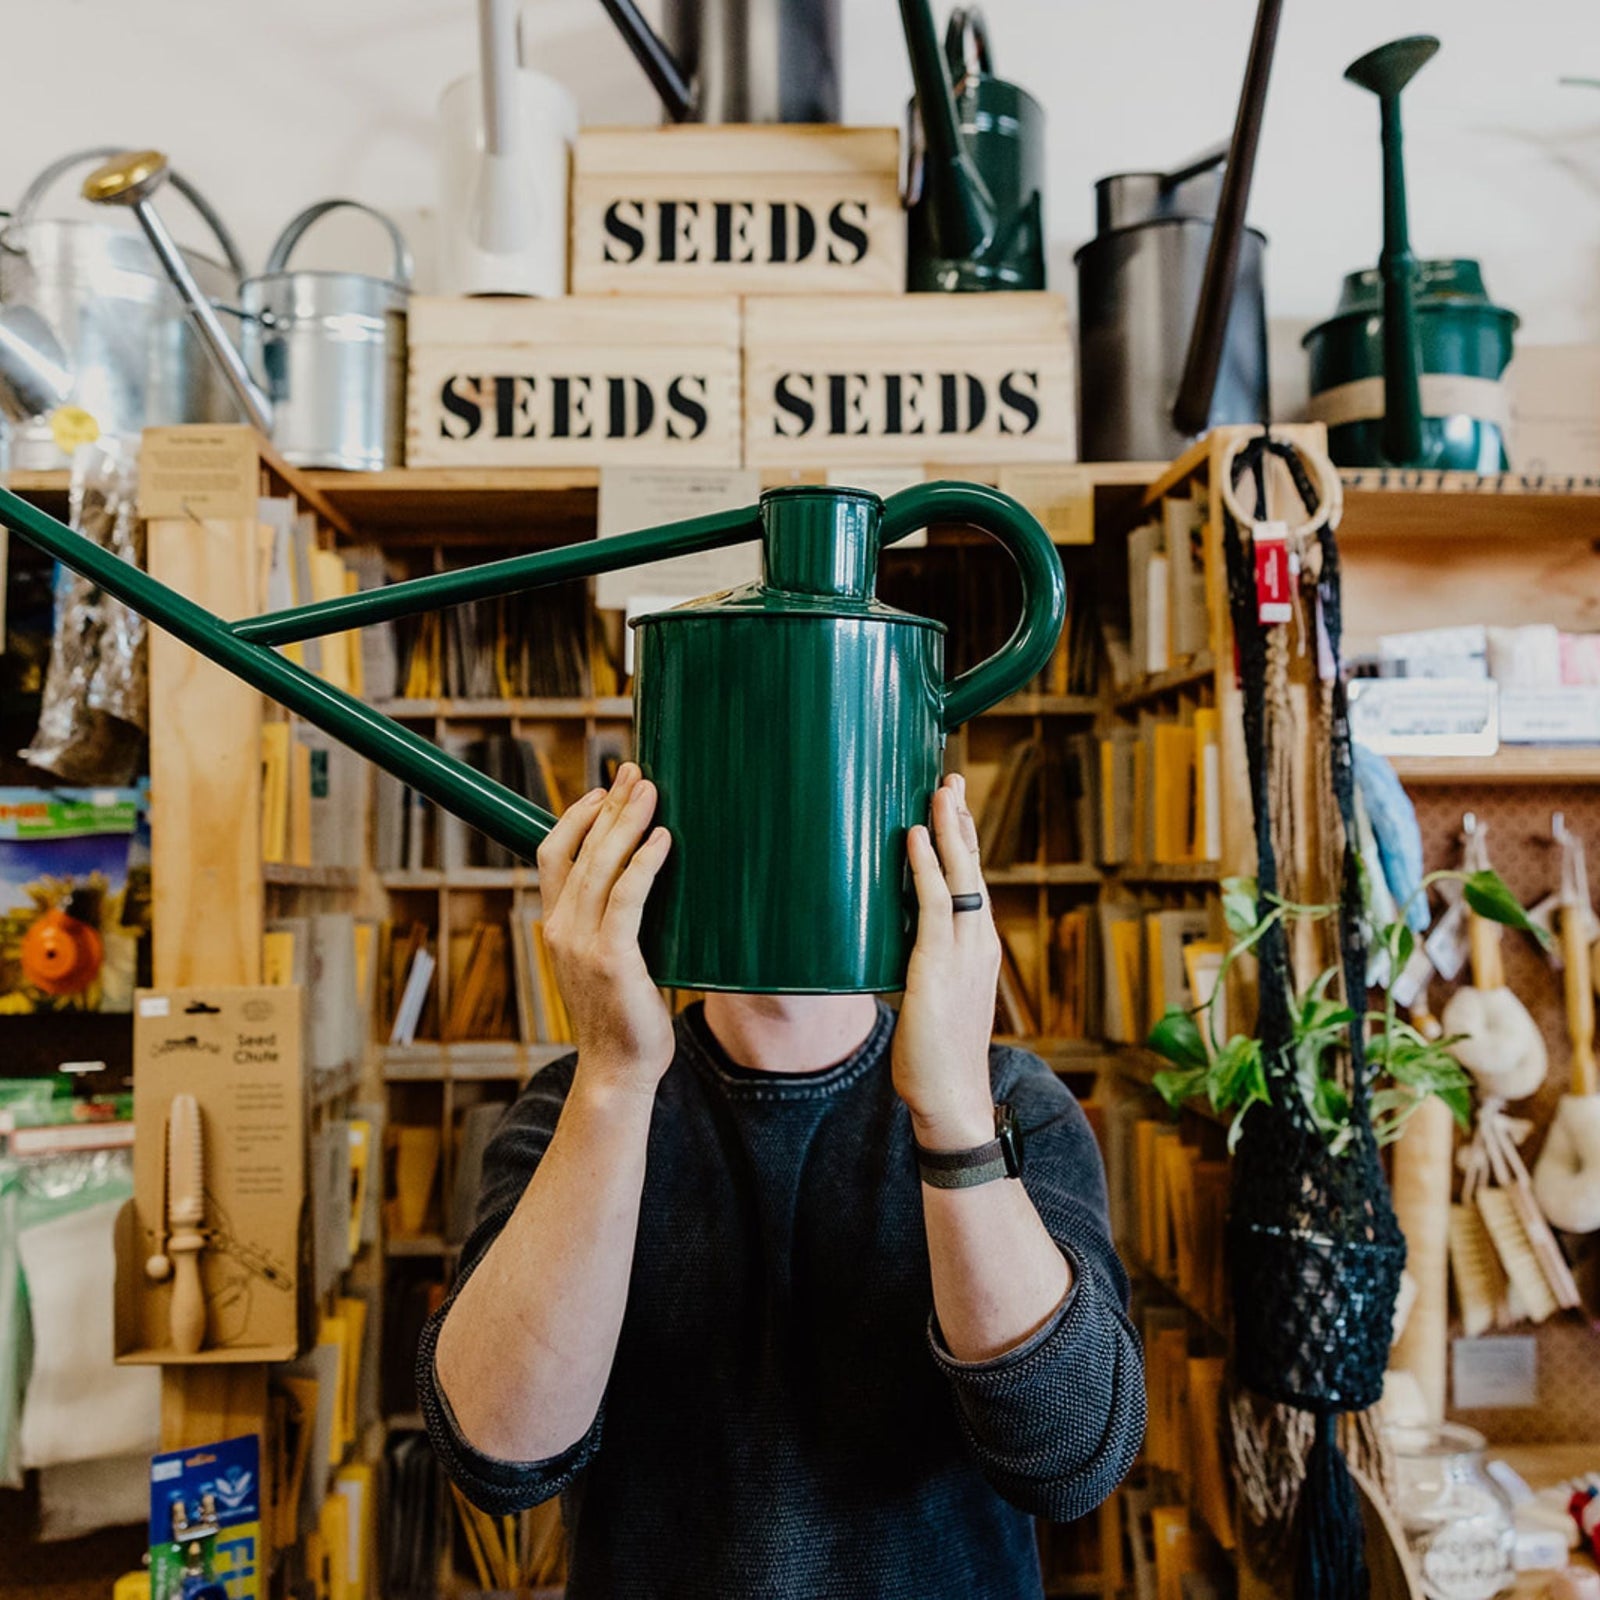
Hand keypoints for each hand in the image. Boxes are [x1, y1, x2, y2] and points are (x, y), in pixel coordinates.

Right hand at [537, 763, 674, 1094]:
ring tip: (651, 789)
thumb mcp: (607, 960)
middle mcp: (561, 927)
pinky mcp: (611, 958)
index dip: (576, 814)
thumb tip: (647, 883)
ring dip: (626, 821)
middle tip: (635, 771)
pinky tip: (665, 839)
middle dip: (608, 804)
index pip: (553, 852)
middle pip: (578, 847)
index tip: (605, 788)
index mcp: (557, 925)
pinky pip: (628, 896)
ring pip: (600, 863)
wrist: (616, 1071)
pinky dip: (645, 863)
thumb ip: (614, 924)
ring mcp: (582, 943)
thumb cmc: (622, 1017)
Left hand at [893, 774, 1001, 1151]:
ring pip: (960, 876)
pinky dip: (925, 867)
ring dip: (948, 830)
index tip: (954, 803)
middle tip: (949, 776)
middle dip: (961, 820)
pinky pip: (933, 904)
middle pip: (972, 867)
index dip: (965, 839)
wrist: (952, 1098)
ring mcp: (964, 953)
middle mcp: (979, 942)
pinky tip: (916, 838)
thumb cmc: (937, 1054)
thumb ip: (922, 965)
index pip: (974, 880)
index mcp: (979, 947)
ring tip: (937, 790)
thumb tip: (894, 944)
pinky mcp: (938, 966)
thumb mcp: (934, 996)